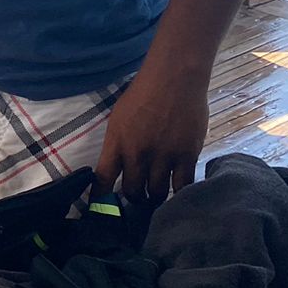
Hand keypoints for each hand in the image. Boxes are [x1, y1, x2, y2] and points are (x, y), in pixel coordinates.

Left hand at [93, 64, 207, 201]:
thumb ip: (117, 144)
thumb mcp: (119, 118)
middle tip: (138, 201)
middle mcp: (138, 153)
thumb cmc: (143, 93)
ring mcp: (164, 156)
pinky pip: (182, 186)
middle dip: (134, 199)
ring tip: (157, 198)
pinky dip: (180, 193)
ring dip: (156, 198)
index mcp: (117, 142)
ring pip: (158, 193)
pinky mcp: (187, 156)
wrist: (174, 78)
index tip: (100, 209)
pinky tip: (178, 192)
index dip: (101, 198)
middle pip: (133, 192)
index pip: (104, 178)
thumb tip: (116, 168)